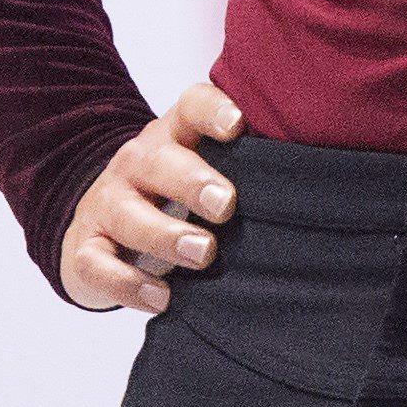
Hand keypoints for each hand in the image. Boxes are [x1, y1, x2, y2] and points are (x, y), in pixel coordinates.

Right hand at [61, 82, 242, 315]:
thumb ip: (246, 169)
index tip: (238, 125)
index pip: (189, 107)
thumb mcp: (203, 169)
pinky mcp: (85, 248)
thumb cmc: (171, 196)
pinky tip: (162, 299)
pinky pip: (98, 264)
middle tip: (226, 204)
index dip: (212, 110)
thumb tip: (322, 189)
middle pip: (158, 160)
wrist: (98, 221)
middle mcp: (136, 163)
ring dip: (165, 234)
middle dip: (192, 180)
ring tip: (203, 254)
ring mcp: (107, 204)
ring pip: (127, 214)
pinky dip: (128, 285)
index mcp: (172, 137)